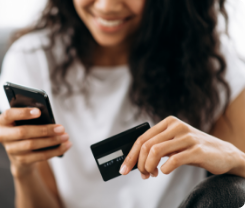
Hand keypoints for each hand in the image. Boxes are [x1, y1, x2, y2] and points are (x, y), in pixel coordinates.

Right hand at [0, 107, 71, 177]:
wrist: (20, 153)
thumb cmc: (26, 129)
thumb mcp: (25, 121)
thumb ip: (33, 117)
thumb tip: (50, 118)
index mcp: (3, 121)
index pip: (8, 115)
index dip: (23, 113)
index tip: (39, 111)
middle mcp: (3, 136)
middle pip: (23, 132)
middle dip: (44, 130)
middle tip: (61, 128)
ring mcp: (11, 150)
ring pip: (33, 145)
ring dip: (52, 141)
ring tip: (66, 136)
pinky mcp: (21, 161)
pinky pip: (40, 156)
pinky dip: (55, 151)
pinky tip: (66, 145)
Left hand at [119, 116, 240, 178]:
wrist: (223, 153)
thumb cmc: (193, 149)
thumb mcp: (173, 144)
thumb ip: (157, 148)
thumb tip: (135, 161)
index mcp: (168, 122)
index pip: (142, 138)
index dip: (130, 155)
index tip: (124, 169)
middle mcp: (176, 126)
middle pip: (146, 145)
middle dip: (138, 163)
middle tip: (142, 175)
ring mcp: (187, 137)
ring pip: (156, 150)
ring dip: (148, 166)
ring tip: (151, 174)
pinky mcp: (197, 149)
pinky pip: (173, 160)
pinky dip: (165, 168)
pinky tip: (165, 171)